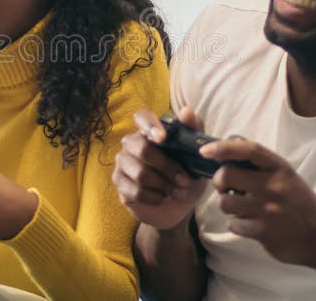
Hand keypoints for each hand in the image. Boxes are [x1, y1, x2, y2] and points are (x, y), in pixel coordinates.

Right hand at [112, 106, 207, 229]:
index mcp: (151, 130)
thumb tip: (186, 111)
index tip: (163, 138)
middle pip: (142, 149)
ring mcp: (123, 161)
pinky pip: (136, 191)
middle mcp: (132, 142)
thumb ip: (194, 131)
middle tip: (185, 181)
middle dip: (168, 167)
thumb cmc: (186, 173)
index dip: (150, 125)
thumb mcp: (196, 155)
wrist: (178, 204)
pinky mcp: (119, 181)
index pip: (142, 117)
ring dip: (164, 186)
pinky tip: (163, 197)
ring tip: (178, 192)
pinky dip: (155, 197)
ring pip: (140, 173)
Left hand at [199, 138, 315, 265]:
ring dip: (227, 205)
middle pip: (227, 175)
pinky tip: (249, 224)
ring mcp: (268, 210)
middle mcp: (273, 186)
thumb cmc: (299, 201)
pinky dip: (237, 225)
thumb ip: (260, 163)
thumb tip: (228, 145)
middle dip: (219, 181)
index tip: (205, 150)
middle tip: (225, 187)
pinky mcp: (263, 232)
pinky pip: (234, 224)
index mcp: (279, 168)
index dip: (223, 147)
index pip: (248, 150)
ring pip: (225, 202)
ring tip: (240, 208)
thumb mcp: (285, 175)